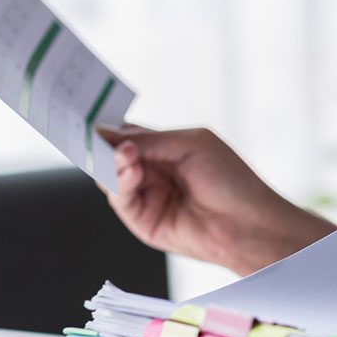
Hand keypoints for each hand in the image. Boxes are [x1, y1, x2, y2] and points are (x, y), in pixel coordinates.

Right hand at [99, 126, 335, 275]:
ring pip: (111, 176)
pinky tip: (131, 169)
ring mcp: (147, 197)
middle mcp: (152, 172)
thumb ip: (149, 140)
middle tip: (91, 131)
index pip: (127, 134)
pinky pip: (120, 199)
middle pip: (113, 154)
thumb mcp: (189, 144)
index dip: (108, 126)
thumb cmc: (230, 179)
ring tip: (125, 153)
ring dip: (114, 161)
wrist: (247, 222)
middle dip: (103, 143)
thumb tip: (108, 134)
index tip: (88, 114)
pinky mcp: (143, 221)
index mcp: (165, 149)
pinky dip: (121, 182)